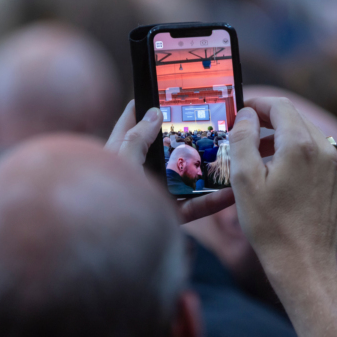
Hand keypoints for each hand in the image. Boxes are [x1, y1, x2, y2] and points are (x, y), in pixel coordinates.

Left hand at [105, 100, 234, 223]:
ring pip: (185, 179)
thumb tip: (153, 112)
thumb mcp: (120, 160)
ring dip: (207, 171)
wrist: (108, 244)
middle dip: (186, 137)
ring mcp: (155, 194)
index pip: (131, 123)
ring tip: (228, 157)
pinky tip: (231, 194)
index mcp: (119, 155)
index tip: (164, 92)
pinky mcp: (168, 216)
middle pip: (166, 150)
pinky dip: (212, 202)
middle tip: (211, 122)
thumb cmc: (105, 198)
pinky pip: (194, 207)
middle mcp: (138, 172)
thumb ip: (136, 138)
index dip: (145, 107)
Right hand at [229, 97, 336, 336]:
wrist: (304, 264)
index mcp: (300, 145)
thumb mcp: (244, 181)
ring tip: (261, 159)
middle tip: (246, 136)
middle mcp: (325, 150)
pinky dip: (299, 156)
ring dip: (284, 139)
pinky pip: (319, 156)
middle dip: (269, 122)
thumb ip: (243, 139)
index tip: (241, 110)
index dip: (258, 103)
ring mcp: (336, 167)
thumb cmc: (270, 226)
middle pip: (295, 119)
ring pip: (308, 137)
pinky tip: (283, 177)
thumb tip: (247, 115)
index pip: (280, 106)